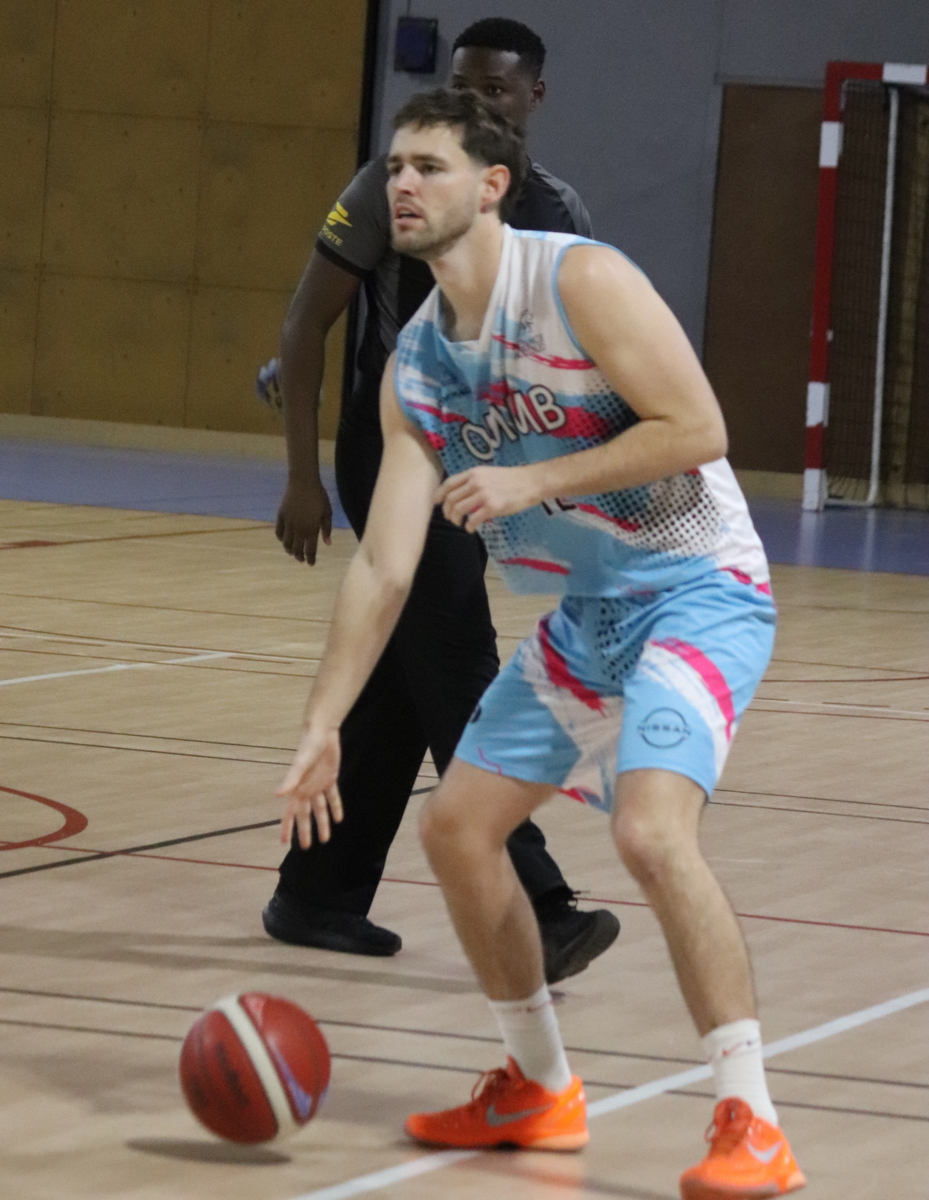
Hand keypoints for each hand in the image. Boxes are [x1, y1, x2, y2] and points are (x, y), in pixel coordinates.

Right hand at [276, 477, 332, 564]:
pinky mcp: (281, 516)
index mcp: (311, 529)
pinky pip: (278, 532)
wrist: (303, 482)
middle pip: (297, 549)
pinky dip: (280, 539)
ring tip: (292, 553)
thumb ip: (327, 529)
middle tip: (302, 560)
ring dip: (289, 550)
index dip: (310, 558)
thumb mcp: (327, 512)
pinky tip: (284, 540)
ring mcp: (288, 523)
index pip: (310, 550)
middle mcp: (298, 529)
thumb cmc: (319, 496)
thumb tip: (327, 543)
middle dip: (300, 557)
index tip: (311, 564)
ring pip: (286, 543)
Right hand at [277, 725, 342, 848]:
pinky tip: (338, 819)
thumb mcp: (300, 764)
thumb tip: (278, 795)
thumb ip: (291, 779)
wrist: (323, 732)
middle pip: (305, 814)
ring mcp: (318, 784)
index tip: (283, 843)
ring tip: (325, 839)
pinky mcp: (330, 778)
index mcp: (297, 788)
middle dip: (305, 830)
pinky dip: (335, 807)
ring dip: (323, 823)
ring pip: (320, 809)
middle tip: (305, 847)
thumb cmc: (308, 746)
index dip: (287, 827)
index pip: (290, 812)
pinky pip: (332, 796)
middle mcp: (306, 788)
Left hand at [436, 465, 540, 530]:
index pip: (449, 483)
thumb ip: (474, 481)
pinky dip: (468, 526)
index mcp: (473, 473)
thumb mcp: (489, 474)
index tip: (436, 503)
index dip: (439, 494)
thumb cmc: (511, 479)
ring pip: (459, 509)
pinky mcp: (492, 507)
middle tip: (451, 517)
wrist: (530, 483)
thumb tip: (461, 494)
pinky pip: (473, 519)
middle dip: (447, 511)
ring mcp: (484, 495)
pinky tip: (470, 529)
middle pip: (451, 499)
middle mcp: (476, 482)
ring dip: (455, 519)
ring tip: (459, 523)